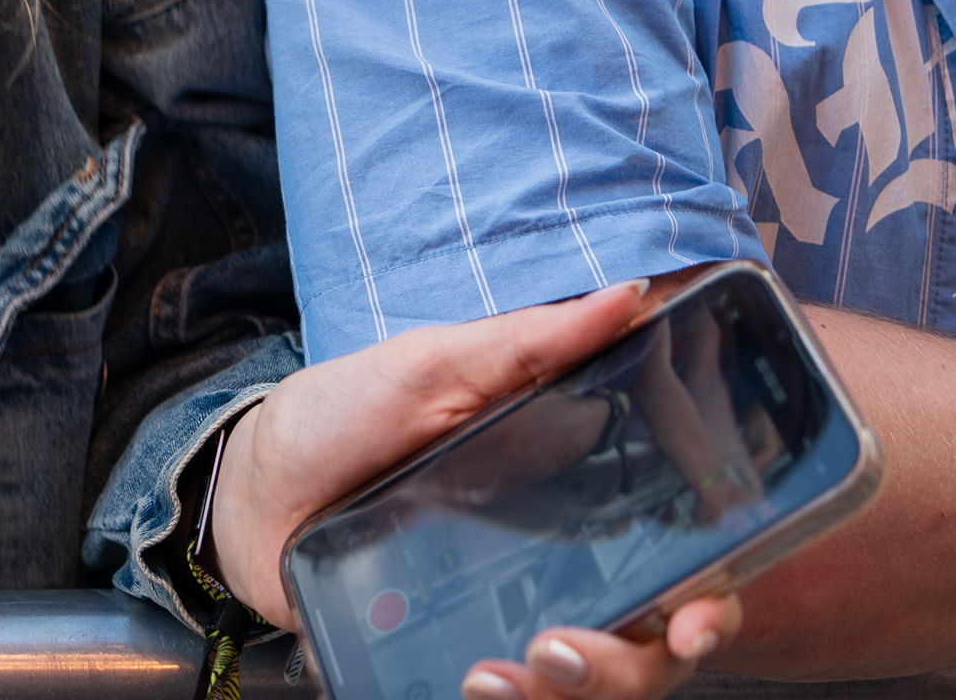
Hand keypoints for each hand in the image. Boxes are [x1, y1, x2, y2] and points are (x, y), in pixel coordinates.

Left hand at [210, 283, 740, 699]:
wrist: (245, 482)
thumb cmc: (341, 412)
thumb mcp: (433, 367)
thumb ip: (530, 344)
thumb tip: (629, 296)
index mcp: (575, 494)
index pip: (681, 563)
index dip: (710, 602)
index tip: (698, 615)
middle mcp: (557, 568)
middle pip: (643, 650)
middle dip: (623, 668)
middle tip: (558, 648)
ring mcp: (504, 618)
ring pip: (582, 691)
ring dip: (560, 695)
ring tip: (495, 674)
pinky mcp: (447, 655)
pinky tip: (469, 683)